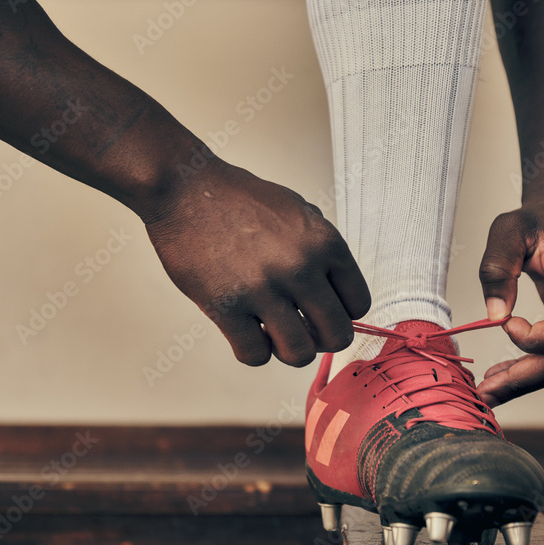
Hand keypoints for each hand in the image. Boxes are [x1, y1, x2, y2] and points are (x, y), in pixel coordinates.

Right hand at [144, 158, 370, 366]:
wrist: (185, 189)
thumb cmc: (239, 200)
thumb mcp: (298, 210)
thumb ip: (322, 251)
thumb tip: (339, 295)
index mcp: (324, 242)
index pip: (358, 304)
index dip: (342, 314)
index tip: (323, 313)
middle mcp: (300, 267)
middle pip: (336, 336)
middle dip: (322, 340)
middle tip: (303, 330)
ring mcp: (262, 289)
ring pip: (299, 354)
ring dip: (289, 351)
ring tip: (275, 334)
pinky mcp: (226, 307)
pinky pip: (255, 355)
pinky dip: (254, 352)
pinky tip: (246, 332)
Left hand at [476, 203, 543, 406]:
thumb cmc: (537, 221)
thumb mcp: (507, 229)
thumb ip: (498, 267)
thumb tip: (495, 315)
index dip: (532, 340)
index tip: (504, 323)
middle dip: (523, 380)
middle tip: (484, 395)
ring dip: (524, 381)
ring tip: (487, 392)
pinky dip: (531, 370)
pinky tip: (502, 376)